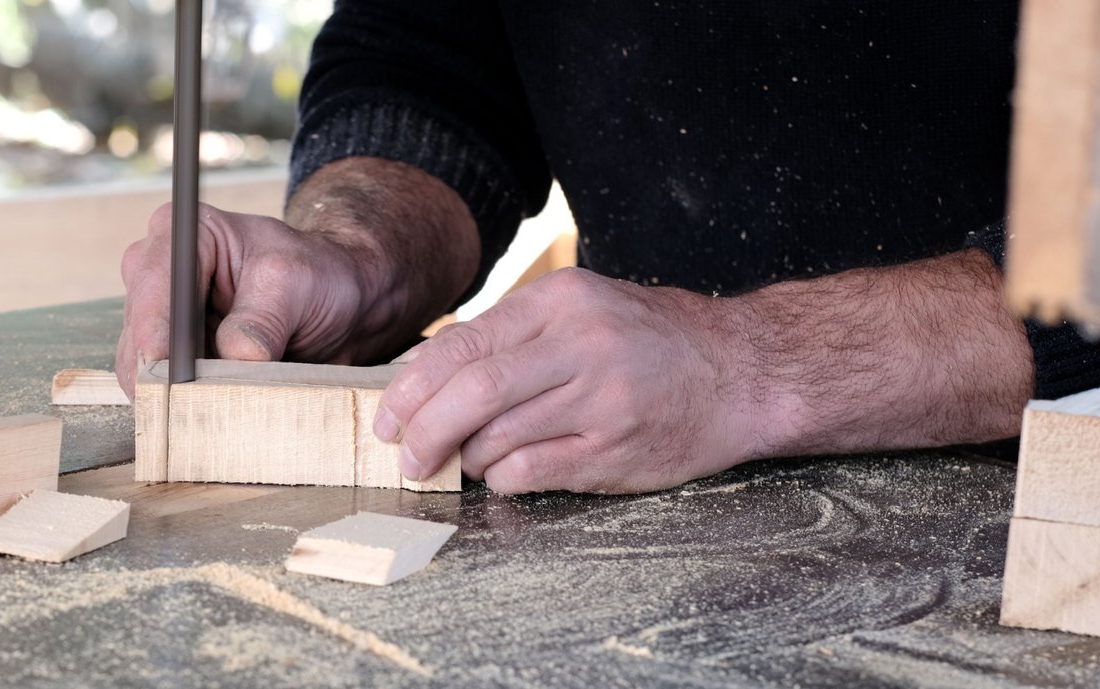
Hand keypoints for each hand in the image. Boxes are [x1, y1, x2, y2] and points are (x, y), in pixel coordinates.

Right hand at [114, 203, 375, 396]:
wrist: (340, 307)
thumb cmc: (318, 277)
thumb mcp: (298, 283)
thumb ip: (265, 317)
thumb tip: (236, 355)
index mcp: (187, 236)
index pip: (154, 282)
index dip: (154, 327)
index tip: (167, 365)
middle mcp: (162, 275)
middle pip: (139, 330)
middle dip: (162, 369)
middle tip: (194, 405)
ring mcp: (162, 321)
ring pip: (145, 369)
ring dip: (175, 395)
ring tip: (215, 413)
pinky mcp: (172, 359)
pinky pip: (163, 391)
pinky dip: (184, 407)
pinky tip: (211, 414)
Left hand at [373, 267, 763, 493]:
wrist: (744, 372)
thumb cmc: (651, 342)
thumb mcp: (582, 310)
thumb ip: (512, 335)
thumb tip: (424, 371)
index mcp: (562, 302)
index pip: (464, 344)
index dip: (413, 386)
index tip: (388, 415)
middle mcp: (582, 345)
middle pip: (473, 390)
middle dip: (424, 429)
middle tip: (404, 454)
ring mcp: (602, 399)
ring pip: (497, 435)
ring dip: (465, 457)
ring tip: (462, 462)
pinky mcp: (616, 449)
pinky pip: (531, 471)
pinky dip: (501, 479)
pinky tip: (503, 474)